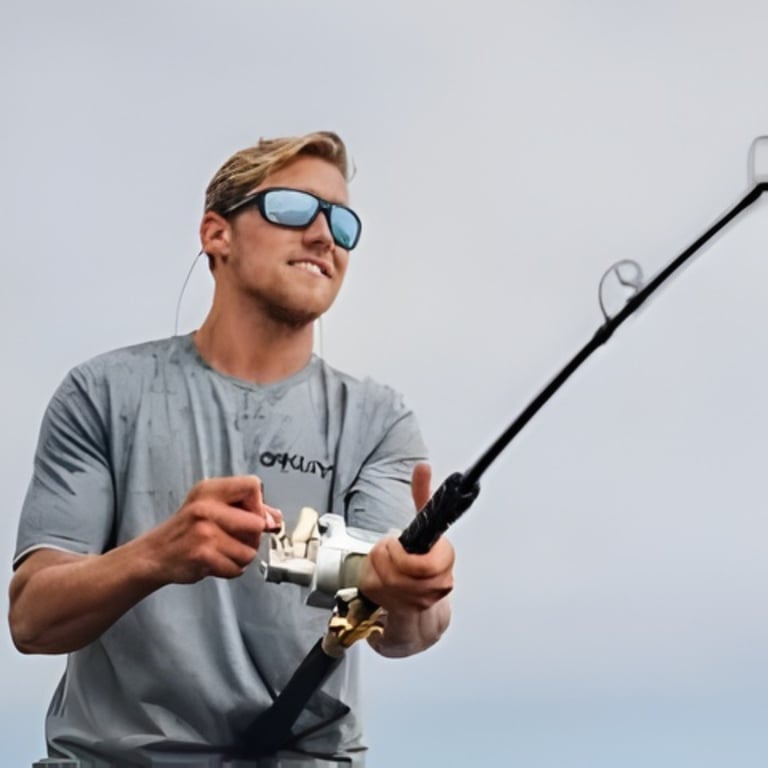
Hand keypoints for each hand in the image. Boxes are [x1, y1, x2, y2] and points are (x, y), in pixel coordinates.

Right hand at [139, 475, 281, 584]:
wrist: (154, 554)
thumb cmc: (187, 530)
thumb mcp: (211, 507)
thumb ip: (245, 509)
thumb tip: (276, 518)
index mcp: (210, 489)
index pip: (253, 485)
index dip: (259, 505)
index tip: (251, 516)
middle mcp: (206, 506)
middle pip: (258, 523)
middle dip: (252, 537)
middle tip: (234, 539)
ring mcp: (204, 531)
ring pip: (250, 550)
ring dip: (241, 557)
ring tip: (222, 551)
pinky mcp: (203, 554)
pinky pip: (237, 568)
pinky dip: (230, 570)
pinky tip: (215, 562)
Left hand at [360, 463, 454, 611]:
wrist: (420, 616)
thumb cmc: (420, 568)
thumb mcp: (421, 528)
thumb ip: (422, 496)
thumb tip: (423, 467)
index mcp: (443, 560)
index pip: (429, 561)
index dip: (400, 551)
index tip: (391, 543)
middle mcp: (439, 587)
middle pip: (401, 572)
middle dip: (384, 559)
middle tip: (382, 554)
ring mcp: (424, 607)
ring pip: (388, 586)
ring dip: (376, 574)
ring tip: (378, 568)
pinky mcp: (406, 624)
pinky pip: (380, 603)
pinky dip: (372, 591)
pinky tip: (377, 586)